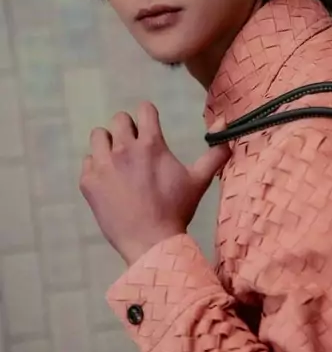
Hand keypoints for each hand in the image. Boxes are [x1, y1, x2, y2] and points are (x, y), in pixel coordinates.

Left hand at [79, 101, 229, 265]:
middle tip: (135, 149)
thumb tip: (224, 122)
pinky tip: (108, 182)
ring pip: (99, 136)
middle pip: (119, 119)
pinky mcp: (89, 182)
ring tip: (118, 162)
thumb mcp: (199, 181)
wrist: (150, 243)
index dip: (148, 116)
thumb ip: (214, 152)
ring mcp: (103, 165)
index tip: (150, 128)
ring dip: (108, 144)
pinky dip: (96, 168)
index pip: (144, 109)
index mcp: (151, 144)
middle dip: (128, 129)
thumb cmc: (176, 210)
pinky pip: (87, 162)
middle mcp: (124, 148)